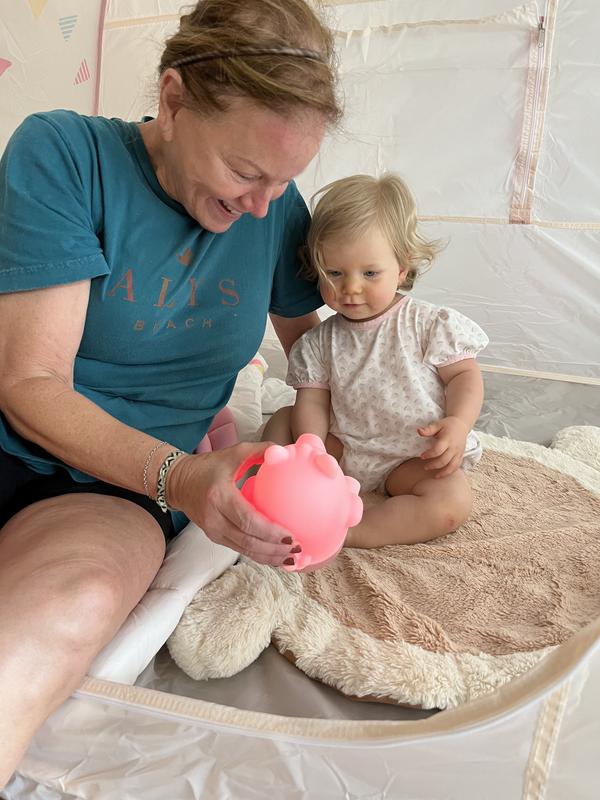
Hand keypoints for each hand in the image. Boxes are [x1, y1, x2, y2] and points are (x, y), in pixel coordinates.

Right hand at [168, 442, 297, 566]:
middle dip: (275, 550)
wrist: (177, 482)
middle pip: (248, 542)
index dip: (270, 532)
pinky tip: (277, 557)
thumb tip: (286, 451)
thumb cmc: (207, 466)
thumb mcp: (233, 453)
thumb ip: (260, 450)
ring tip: (292, 559)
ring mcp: (212, 530)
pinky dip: (259, 556)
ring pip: (245, 550)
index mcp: (219, 496)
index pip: (248, 520)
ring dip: (269, 557)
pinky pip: (240, 549)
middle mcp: (214, 518)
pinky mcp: (214, 537)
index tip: (291, 536)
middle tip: (297, 549)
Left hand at [417, 416, 468, 477]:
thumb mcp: (437, 424)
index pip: (438, 449)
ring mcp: (459, 452)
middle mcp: (454, 447)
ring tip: (434, 476)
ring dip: (443, 472)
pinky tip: (442, 475)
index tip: (421, 456)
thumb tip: (418, 431)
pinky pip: (457, 466)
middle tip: (425, 467)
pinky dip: (450, 472)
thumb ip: (428, 429)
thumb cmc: (447, 425)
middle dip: (434, 465)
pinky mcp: (461, 455)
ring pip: (452, 466)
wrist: (462, 424)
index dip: (429, 454)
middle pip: (444, 460)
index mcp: (447, 439)